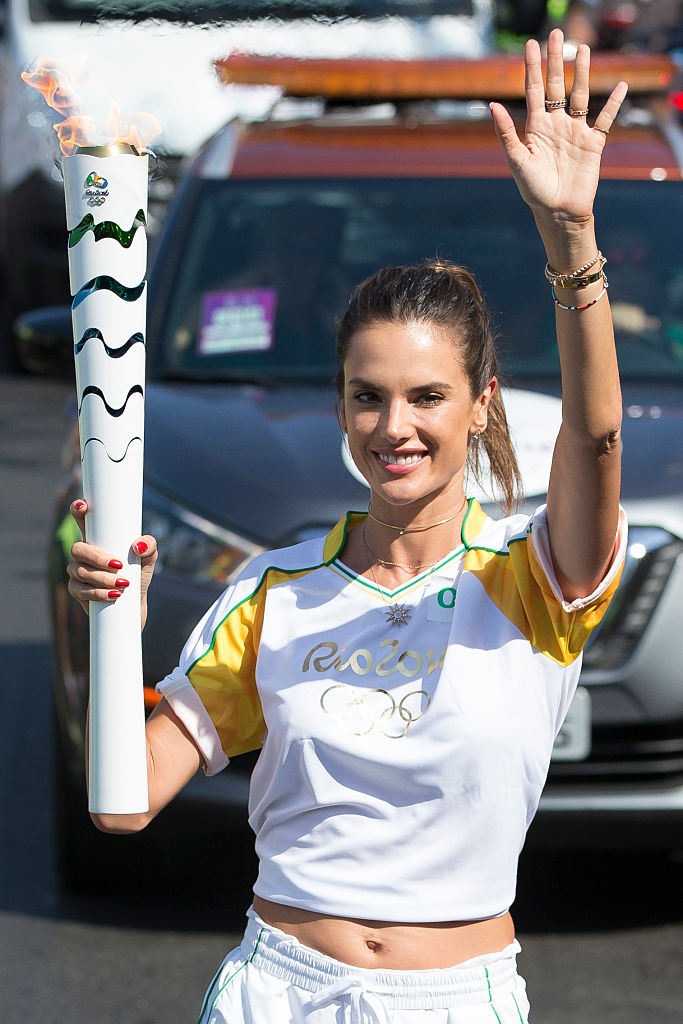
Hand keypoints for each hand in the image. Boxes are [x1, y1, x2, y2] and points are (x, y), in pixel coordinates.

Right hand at [67, 499, 157, 628]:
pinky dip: (98, 593)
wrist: (133, 604)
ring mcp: (77, 571)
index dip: (78, 510)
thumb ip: (149, 546)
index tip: (83, 506)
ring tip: (122, 584)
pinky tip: (113, 595)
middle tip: (118, 565)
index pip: (82, 520)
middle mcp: (83, 553)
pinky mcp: (77, 591)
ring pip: (79, 571)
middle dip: (97, 557)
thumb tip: (137, 546)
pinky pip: (80, 590)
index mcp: (97, 539)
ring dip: (101, 578)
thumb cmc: (138, 574)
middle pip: (78, 548)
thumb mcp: (148, 558)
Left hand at [490, 30, 627, 227]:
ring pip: (581, 95)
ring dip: (583, 73)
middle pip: (557, 85)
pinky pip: (606, 118)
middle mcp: (556, 125)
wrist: (558, 212)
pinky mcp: (594, 143)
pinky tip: (620, 86)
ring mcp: (575, 132)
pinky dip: (613, 103)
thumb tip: (492, 105)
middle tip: (556, 34)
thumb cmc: (534, 190)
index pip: (533, 89)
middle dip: (556, 60)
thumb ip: (506, 133)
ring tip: (584, 49)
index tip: (531, 44)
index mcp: (536, 127)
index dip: (532, 67)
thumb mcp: (516, 160)